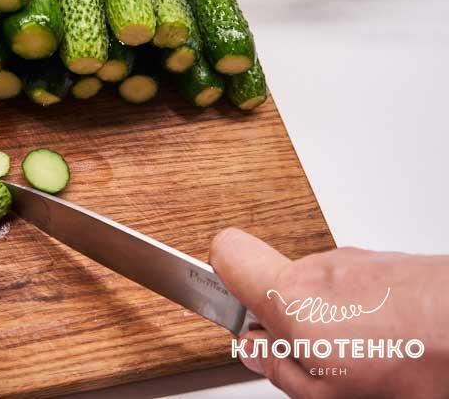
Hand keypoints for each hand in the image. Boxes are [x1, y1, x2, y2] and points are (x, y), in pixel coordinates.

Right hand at [210, 228, 448, 397]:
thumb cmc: (416, 359)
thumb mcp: (328, 392)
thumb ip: (278, 367)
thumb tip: (254, 351)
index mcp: (291, 296)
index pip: (227, 251)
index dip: (220, 274)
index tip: (230, 305)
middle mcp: (320, 267)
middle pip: (280, 282)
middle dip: (290, 318)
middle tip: (316, 358)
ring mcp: (358, 260)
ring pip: (323, 288)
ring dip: (332, 319)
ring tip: (366, 357)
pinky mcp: (390, 261)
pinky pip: (359, 287)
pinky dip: (365, 313)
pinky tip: (391, 342)